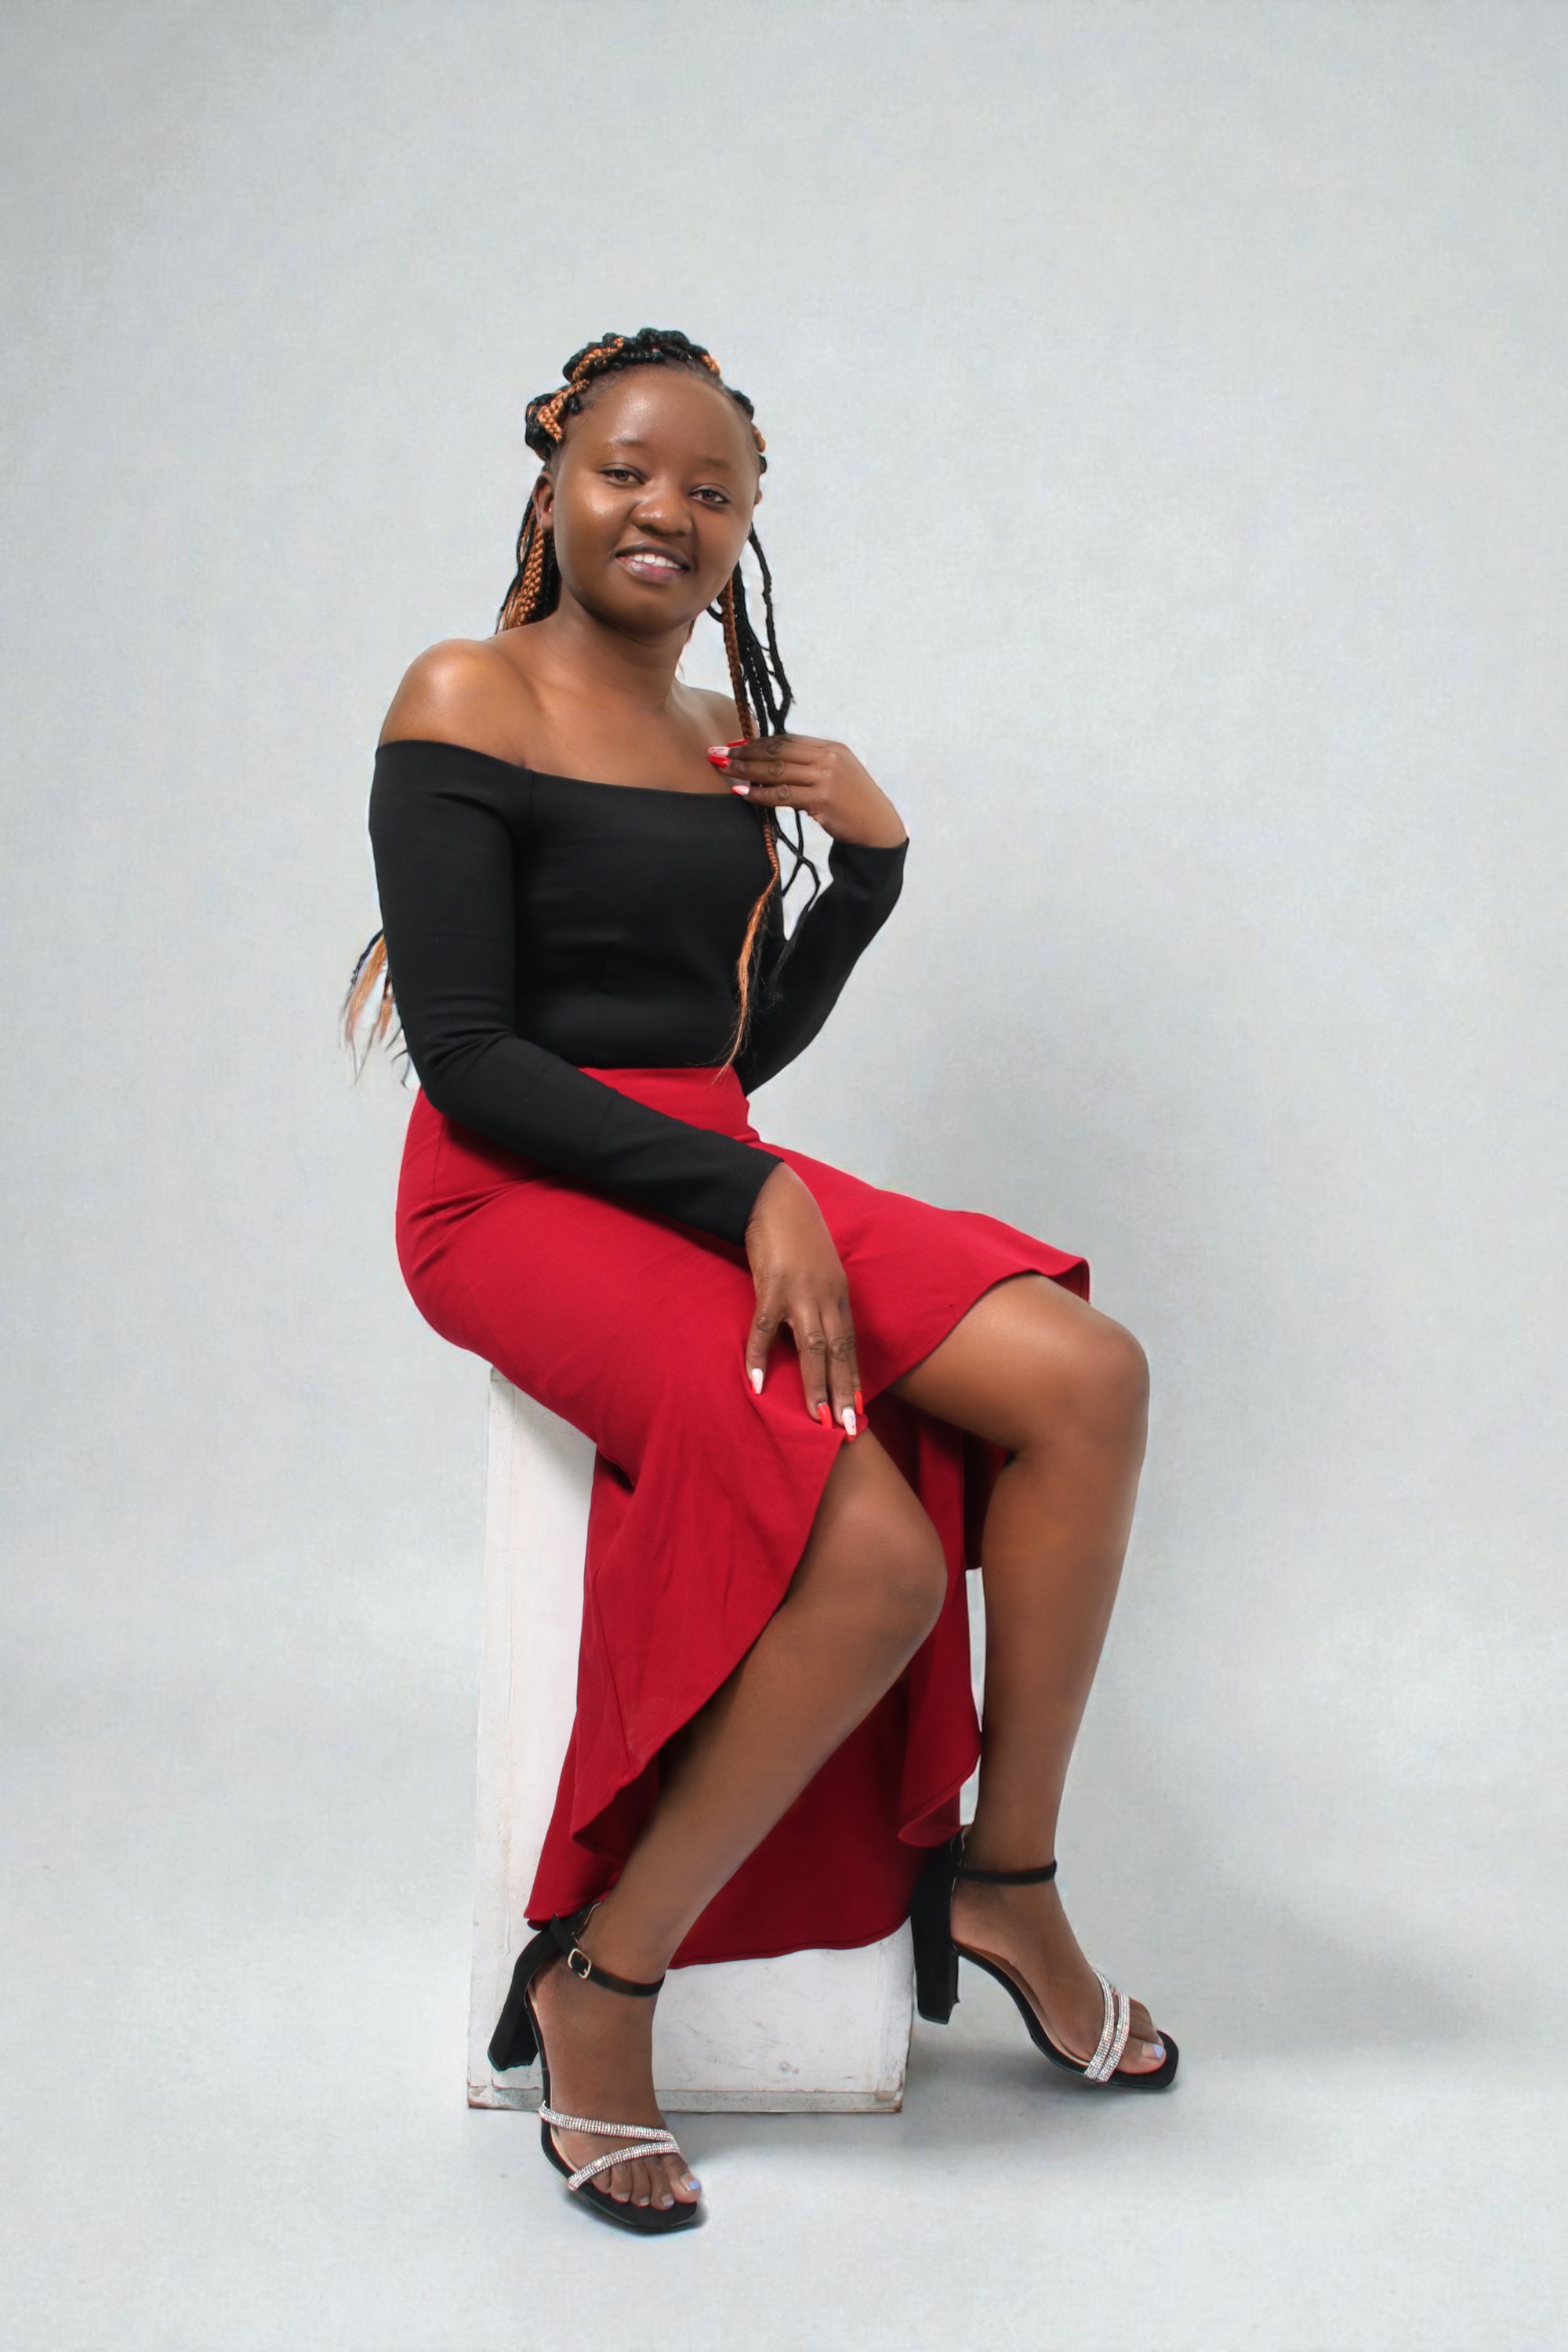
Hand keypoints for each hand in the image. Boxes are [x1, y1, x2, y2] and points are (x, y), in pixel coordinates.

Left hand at [707, 732, 907, 849]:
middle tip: (718, 753)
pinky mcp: (822, 799)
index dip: (757, 741)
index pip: (786, 739)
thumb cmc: (852, 803)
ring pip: (777, 770)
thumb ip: (809, 764)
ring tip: (724, 770)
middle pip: (778, 750)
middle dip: (745, 751)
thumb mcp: (835, 774)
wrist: (877, 827)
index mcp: (830, 747)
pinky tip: (742, 793)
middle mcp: (828, 758)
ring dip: (746, 770)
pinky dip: (760, 794)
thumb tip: (772, 761)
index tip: (734, 744)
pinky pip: (783, 795)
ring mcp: (826, 777)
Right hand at [742, 1163, 862, 1436]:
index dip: (855, 1377)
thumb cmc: (796, 1237)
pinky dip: (760, 1356)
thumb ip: (818, 1301)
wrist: (776, 1199)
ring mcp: (800, 1293)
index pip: (851, 1345)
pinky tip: (757, 1382)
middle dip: (845, 1391)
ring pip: (812, 1347)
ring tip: (817, 1417)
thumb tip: (810, 1335)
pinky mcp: (771, 1286)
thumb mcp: (818, 1271)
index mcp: (839, 1295)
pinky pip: (765, 1328)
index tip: (860, 1408)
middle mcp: (826, 1297)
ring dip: (816, 1384)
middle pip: (839, 1352)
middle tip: (849, 1427)